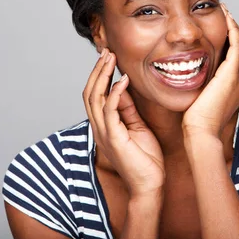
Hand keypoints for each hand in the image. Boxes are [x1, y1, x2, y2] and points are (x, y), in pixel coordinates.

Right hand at [83, 49, 164, 197]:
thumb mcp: (136, 127)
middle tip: (106, 51)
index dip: (99, 75)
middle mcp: (99, 127)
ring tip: (110, 59)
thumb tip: (121, 87)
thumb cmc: (145, 159)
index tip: (108, 57)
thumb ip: (127, 109)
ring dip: (102, 76)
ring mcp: (104, 133)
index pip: (94, 95)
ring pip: (94, 98)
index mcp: (103, 125)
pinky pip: (109, 112)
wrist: (149, 186)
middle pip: (89, 93)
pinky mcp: (114, 139)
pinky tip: (122, 80)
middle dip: (97, 70)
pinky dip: (114, 94)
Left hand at [182, 4, 238, 137]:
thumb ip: (205, 83)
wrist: (202, 130)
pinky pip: (237, 44)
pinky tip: (225, 18)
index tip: (222, 24)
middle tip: (225, 12)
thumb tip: (194, 73)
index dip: (233, 37)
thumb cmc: (197, 119)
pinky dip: (233, 29)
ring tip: (225, 11)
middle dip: (235, 27)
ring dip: (234, 24)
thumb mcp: (204, 96)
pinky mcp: (234, 73)